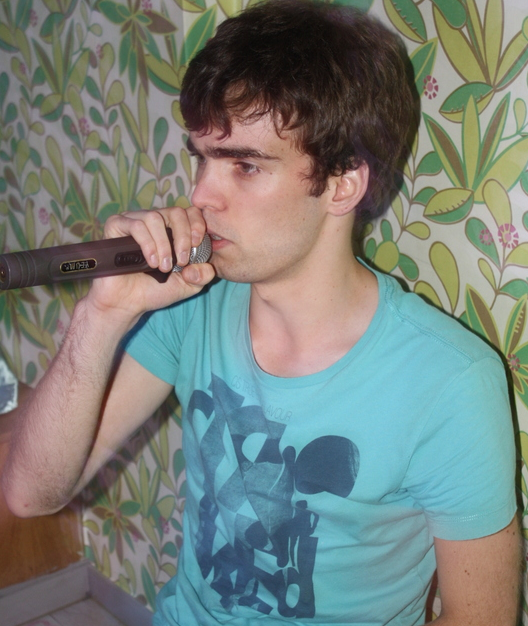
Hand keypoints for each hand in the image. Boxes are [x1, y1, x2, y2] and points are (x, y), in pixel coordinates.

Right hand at [85, 207, 214, 322]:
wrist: (127, 304)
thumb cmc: (155, 290)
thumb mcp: (188, 285)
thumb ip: (203, 275)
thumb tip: (204, 265)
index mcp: (173, 230)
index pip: (190, 212)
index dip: (197, 224)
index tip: (197, 244)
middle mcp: (155, 222)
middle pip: (175, 212)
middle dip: (183, 237)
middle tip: (181, 261)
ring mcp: (134, 221)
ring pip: (155, 217)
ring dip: (163, 244)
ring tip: (163, 266)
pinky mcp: (116, 226)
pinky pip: (136, 225)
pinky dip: (148, 244)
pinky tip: (150, 262)